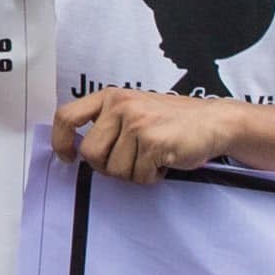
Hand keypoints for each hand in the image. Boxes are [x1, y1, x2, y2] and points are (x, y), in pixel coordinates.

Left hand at [57, 88, 240, 181]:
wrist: (214, 121)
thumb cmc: (173, 121)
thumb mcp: (134, 110)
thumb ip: (108, 124)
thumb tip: (79, 152)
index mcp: (111, 97)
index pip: (67, 116)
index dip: (61, 141)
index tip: (69, 157)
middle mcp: (121, 106)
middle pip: (90, 153)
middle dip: (108, 166)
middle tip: (131, 161)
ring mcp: (137, 122)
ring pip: (115, 170)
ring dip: (134, 172)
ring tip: (153, 157)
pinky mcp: (153, 142)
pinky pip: (139, 176)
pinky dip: (152, 176)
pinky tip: (164, 161)